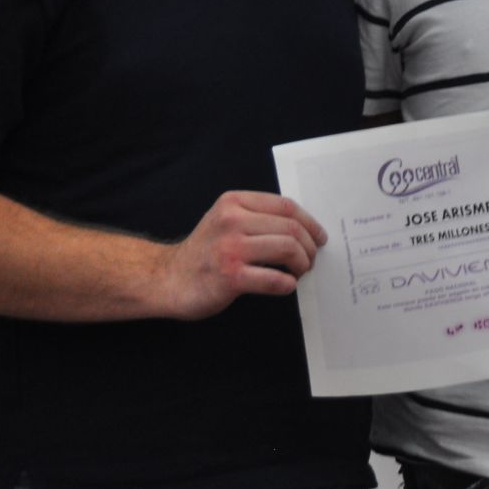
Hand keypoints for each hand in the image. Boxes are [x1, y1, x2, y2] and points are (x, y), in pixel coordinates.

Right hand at [158, 191, 328, 319]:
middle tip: (310, 260)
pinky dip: (287, 283)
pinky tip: (286, 285)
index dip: (310, 223)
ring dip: (302, 263)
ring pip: (287, 248)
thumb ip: (257, 217)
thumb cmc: (205, 252)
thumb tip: (303, 228)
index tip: (319, 237)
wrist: (169, 279)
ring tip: (299, 272)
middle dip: (309, 247)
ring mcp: (230, 248)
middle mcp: (232, 220)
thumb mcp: (226, 220)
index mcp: (234, 202)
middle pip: (291, 227)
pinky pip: (274, 278)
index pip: (286, 206)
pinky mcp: (230, 276)